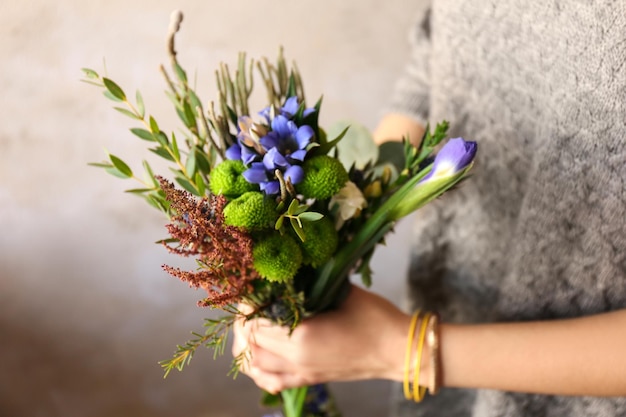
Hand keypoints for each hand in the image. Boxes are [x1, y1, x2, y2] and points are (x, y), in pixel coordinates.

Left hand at [232, 285, 410, 392]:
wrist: (400, 350)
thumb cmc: (375, 318)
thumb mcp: (342, 292)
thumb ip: (311, 283)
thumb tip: (290, 269)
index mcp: (301, 337)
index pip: (255, 323)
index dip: (248, 304)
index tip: (252, 288)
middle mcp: (296, 359)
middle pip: (250, 344)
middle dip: (244, 323)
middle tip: (250, 303)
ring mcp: (302, 373)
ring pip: (256, 366)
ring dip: (247, 346)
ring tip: (251, 326)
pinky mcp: (310, 379)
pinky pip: (273, 382)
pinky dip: (259, 370)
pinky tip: (259, 356)